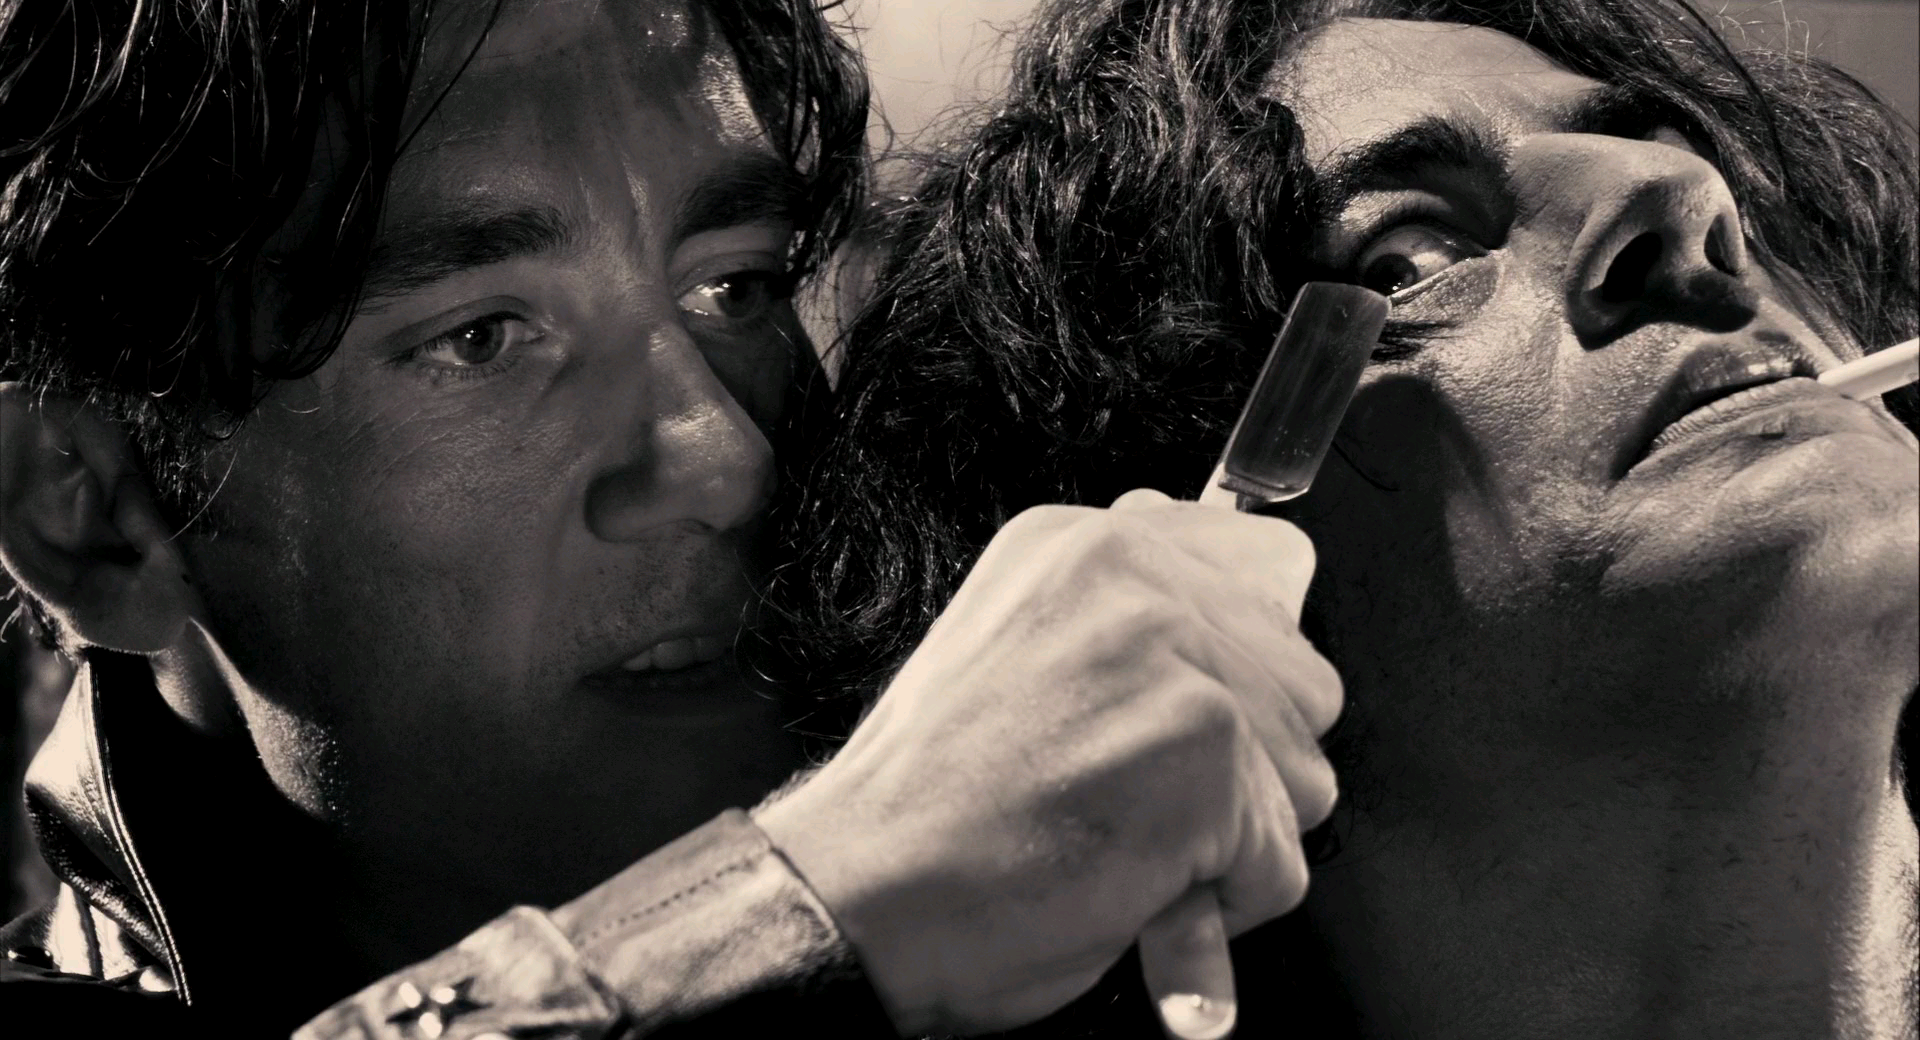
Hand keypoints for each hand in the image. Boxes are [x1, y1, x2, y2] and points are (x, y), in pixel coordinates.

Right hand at [754, 489, 1341, 1035]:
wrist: (859, 894)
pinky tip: (1128, 886)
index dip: (1244, 668)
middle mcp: (1137, 580)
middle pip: (1301, 681)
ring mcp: (1178, 664)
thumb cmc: (928, 806)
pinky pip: (1278, 866)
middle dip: (1246, 763)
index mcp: (1087, 546)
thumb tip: (1251, 617)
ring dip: (1230, 838)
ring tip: (1120, 840)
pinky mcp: (1208, 757)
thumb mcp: (1017, 648)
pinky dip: (1219, 909)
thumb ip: (1126, 623)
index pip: (1265, 567)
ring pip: (1300, 776)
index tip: (1184, 720)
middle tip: (1132, 796)